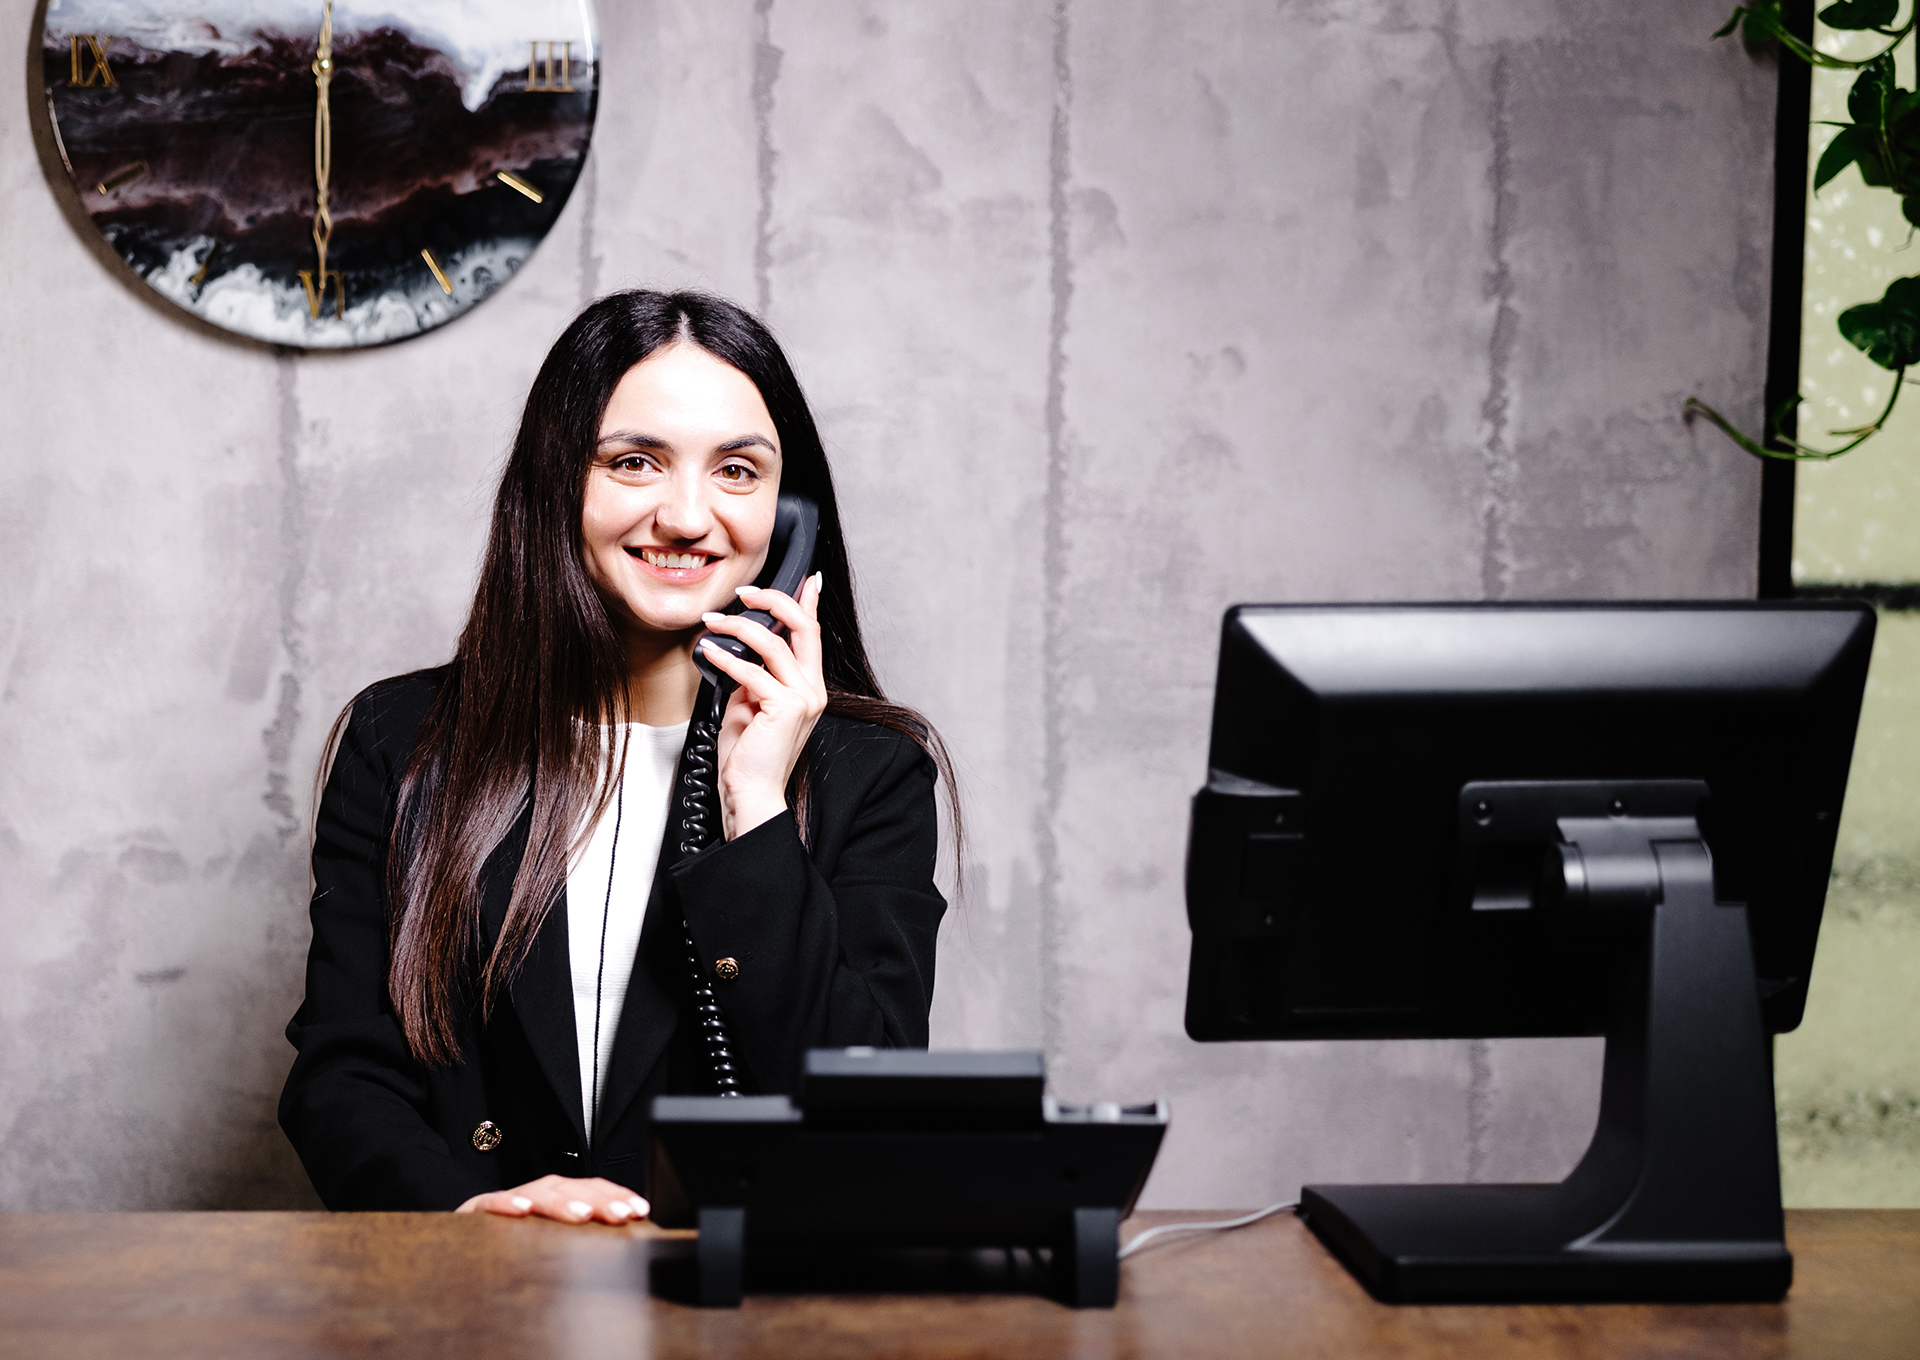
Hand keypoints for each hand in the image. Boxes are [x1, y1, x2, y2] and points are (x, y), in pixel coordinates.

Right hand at [456, 1175, 648, 1224]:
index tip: (640, 1210)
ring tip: (581, 1214)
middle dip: (599, 1199)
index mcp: (558, 1197)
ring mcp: (508, 1200)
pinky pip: (491, 1203)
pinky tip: (522, 1209)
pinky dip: (507, 1203)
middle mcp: (537, 1192)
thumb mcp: (553, 1237)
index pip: (592, 1188)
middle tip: (619, 1215)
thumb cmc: (514, 1241)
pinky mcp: (476, 1210)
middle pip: (571, 1188)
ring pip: (538, 1193)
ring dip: (561, 1202)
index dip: (617, 1196)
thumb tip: (625, 1233)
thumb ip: (582, 1233)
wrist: (459, 1242)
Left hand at [696, 572, 827, 838]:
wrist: (750, 793)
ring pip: (774, 644)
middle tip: (744, 590)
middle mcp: (813, 690)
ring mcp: (803, 699)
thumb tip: (740, 650)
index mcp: (810, 688)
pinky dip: (726, 656)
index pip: (812, 636)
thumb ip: (753, 677)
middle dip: (774, 600)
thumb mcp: (749, 705)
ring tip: (712, 619)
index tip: (807, 579)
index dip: (808, 603)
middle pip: (803, 628)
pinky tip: (708, 650)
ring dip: (738, 626)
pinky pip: (751, 671)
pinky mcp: (785, 708)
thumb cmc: (748, 756)